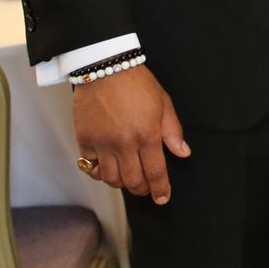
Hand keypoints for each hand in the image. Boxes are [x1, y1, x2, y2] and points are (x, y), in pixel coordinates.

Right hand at [72, 66, 188, 202]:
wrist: (105, 69)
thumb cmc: (137, 84)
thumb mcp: (164, 104)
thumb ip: (173, 132)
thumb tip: (183, 153)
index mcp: (147, 134)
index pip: (156, 172)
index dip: (160, 189)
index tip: (162, 198)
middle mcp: (124, 143)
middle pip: (133, 181)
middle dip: (142, 189)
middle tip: (146, 188)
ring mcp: (102, 144)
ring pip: (111, 179)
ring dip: (121, 183)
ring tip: (128, 177)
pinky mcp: (85, 141)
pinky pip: (91, 167)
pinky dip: (100, 172)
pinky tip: (107, 168)